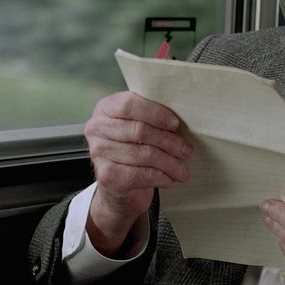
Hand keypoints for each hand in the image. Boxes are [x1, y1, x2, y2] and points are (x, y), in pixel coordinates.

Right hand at [84, 91, 193, 255]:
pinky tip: (169, 178)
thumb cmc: (135, 144)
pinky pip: (139, 175)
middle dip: (169, 142)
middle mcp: (97, 127)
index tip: (176, 123)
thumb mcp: (141, 122)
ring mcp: (98, 152)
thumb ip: (154, 112)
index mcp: (107, 107)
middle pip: (140, 131)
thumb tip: (185, 107)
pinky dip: (160, 177)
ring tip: (183, 169)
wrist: (117, 180)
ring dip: (170, 163)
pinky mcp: (105, 175)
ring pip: (143, 155)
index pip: (130, 104)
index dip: (155, 113)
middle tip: (187, 150)